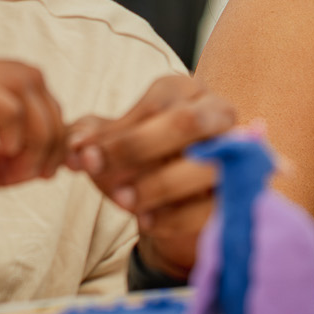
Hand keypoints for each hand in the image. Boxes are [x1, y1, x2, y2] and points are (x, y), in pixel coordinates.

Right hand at [0, 56, 68, 268]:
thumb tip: (30, 165)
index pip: (15, 81)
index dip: (45, 122)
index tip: (45, 168)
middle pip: (27, 74)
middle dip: (52, 124)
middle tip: (48, 170)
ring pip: (20, 79)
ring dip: (41, 128)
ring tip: (29, 170)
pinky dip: (18, 127)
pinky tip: (8, 158)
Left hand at [67, 74, 237, 279]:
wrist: (181, 197)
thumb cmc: (145, 158)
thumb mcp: (114, 143)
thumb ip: (90, 138)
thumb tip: (74, 147)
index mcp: (186, 92)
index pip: (156, 103)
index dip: (116, 130)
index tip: (81, 153)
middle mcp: (218, 115)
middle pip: (186, 123)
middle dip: (137, 147)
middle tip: (96, 169)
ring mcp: (236, 155)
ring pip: (204, 165)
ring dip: (157, 185)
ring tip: (121, 201)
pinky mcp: (239, 194)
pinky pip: (210, 206)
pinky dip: (174, 216)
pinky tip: (144, 222)